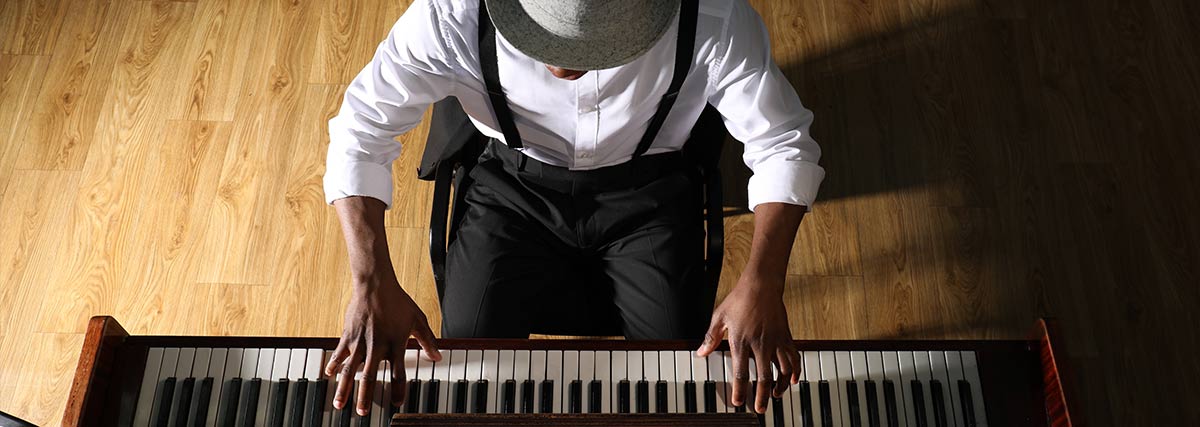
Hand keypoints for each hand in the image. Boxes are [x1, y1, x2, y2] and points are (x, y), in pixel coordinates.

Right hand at [325, 274, 439, 415]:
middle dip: (365, 397)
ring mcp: (360, 342)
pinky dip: (333, 365)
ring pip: (350, 370)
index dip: (398, 391)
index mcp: (395, 345)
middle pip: (369, 377)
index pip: (398, 374)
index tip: (397, 403)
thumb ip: (428, 340)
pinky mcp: (348, 335)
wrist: (375, 285)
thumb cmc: (398, 301)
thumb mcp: (418, 320)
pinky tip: (328, 376)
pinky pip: (339, 354)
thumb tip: (437, 357)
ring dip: (344, 389)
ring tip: (339, 404)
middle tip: (362, 413)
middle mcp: (377, 347)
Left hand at [696, 274, 800, 413]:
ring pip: (783, 371)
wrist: (762, 284)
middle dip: (762, 396)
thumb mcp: (719, 317)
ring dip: (780, 386)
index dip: (740, 390)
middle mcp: (760, 344)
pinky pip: (794, 357)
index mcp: (741, 341)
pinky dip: (795, 371)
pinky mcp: (786, 336)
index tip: (738, 402)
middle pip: (764, 377)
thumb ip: (711, 337)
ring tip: (776, 396)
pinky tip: (793, 380)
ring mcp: (776, 340)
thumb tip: (701, 353)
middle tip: (760, 409)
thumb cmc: (739, 299)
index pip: (741, 372)